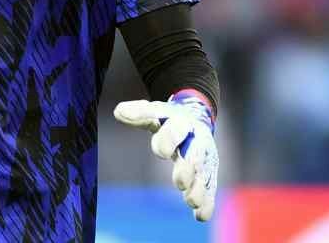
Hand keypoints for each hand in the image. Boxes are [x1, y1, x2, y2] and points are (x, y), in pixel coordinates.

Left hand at [113, 90, 217, 221]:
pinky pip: (209, 189)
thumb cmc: (168, 119)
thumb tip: (118, 112)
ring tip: (192, 201)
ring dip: (198, 189)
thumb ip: (139, 114)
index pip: (176, 129)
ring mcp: (204, 159)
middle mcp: (196, 142)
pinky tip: (201, 216)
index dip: (169, 139)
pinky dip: (207, 203)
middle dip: (188, 169)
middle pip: (194, 155)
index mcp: (181, 123)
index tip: (161, 152)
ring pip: (203, 175)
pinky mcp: (208, 174)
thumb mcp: (155, 113)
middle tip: (180, 182)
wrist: (196, 120)